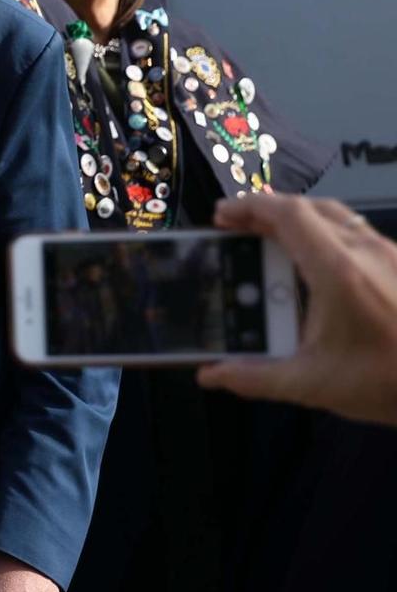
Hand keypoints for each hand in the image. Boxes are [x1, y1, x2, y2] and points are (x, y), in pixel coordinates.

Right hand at [196, 195, 396, 425]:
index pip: (288, 214)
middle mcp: (368, 253)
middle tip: (239, 229)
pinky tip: (318, 272)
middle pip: (310, 208)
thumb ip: (254, 377)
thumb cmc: (391, 381)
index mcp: (339, 272)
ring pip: (338, 219)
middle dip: (268, 212)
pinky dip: (327, 239)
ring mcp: (391, 256)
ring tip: (273, 244)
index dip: (249, 207)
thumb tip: (213, 374)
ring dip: (300, 223)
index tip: (222, 216)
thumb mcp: (313, 384)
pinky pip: (359, 237)